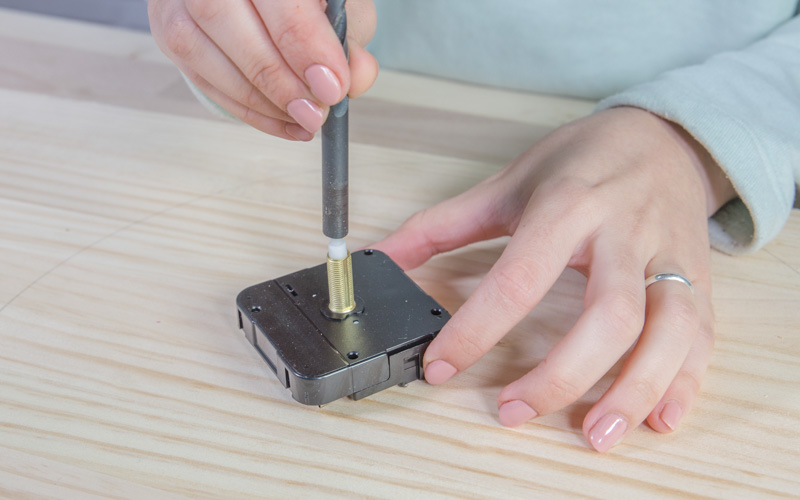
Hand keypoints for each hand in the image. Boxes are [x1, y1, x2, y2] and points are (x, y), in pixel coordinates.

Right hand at [148, 0, 377, 139]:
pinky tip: (284, 122)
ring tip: (303, 119)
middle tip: (316, 112)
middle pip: (223, 16)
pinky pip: (200, 77)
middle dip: (277, 77)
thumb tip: (356, 77)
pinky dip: (247, 109)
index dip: (304, 44)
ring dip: (259, 99)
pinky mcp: (169, 28)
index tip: (332, 87)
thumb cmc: (305, 1)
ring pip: (200, 49)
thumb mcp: (340, 8)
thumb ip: (349, 40)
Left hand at [372, 107, 735, 452]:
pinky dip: (686, 380)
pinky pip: (701, 334)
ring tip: (597, 435)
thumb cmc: (582, 160)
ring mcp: (668, 256)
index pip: (520, 277)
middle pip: (607, 313)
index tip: (442, 366)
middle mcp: (624, 232)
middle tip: (514, 412)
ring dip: (634, 389)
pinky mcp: (699, 278)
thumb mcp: (509, 182)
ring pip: (666, 329)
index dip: (477, 329)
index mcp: (568, 205)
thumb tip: (385, 256)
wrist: (661, 136)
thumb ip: (443, 224)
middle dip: (561, 375)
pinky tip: (659, 418)